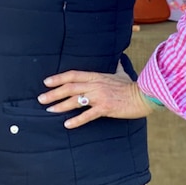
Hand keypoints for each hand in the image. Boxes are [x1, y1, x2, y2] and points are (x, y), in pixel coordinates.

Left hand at [38, 62, 155, 128]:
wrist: (144, 96)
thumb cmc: (132, 86)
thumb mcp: (121, 74)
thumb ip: (116, 68)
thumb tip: (118, 60)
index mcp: (96, 76)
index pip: (72, 75)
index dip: (58, 78)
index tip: (46, 82)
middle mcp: (95, 85)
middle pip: (69, 87)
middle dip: (53, 93)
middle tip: (41, 99)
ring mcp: (99, 97)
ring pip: (75, 100)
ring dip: (60, 105)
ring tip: (49, 110)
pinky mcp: (105, 108)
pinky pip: (87, 115)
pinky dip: (76, 120)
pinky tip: (67, 124)